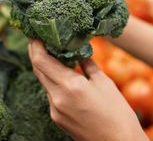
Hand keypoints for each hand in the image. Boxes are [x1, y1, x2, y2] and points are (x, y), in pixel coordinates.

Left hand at [28, 39, 146, 140]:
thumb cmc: (117, 113)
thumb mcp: (104, 83)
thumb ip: (88, 64)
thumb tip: (80, 51)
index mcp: (70, 86)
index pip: (41, 61)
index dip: (34, 45)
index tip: (34, 33)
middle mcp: (57, 98)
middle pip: (38, 70)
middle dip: (36, 53)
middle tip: (38, 39)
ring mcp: (55, 110)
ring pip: (44, 82)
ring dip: (46, 68)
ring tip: (53, 54)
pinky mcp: (57, 118)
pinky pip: (51, 95)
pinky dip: (54, 82)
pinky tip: (63, 76)